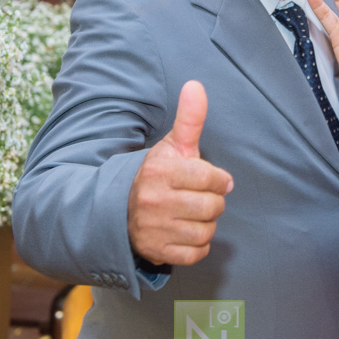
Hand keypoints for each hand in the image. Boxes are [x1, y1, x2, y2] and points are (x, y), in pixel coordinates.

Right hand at [128, 81, 234, 265]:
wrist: (120, 209)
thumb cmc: (158, 173)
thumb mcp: (172, 145)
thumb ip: (190, 118)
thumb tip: (196, 85)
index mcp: (160, 171)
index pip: (210, 178)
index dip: (218, 180)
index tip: (215, 180)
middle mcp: (154, 200)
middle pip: (212, 207)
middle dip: (213, 203)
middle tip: (201, 198)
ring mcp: (154, 228)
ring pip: (206, 232)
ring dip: (206, 225)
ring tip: (193, 215)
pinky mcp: (155, 251)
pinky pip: (196, 254)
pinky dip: (198, 246)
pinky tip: (186, 232)